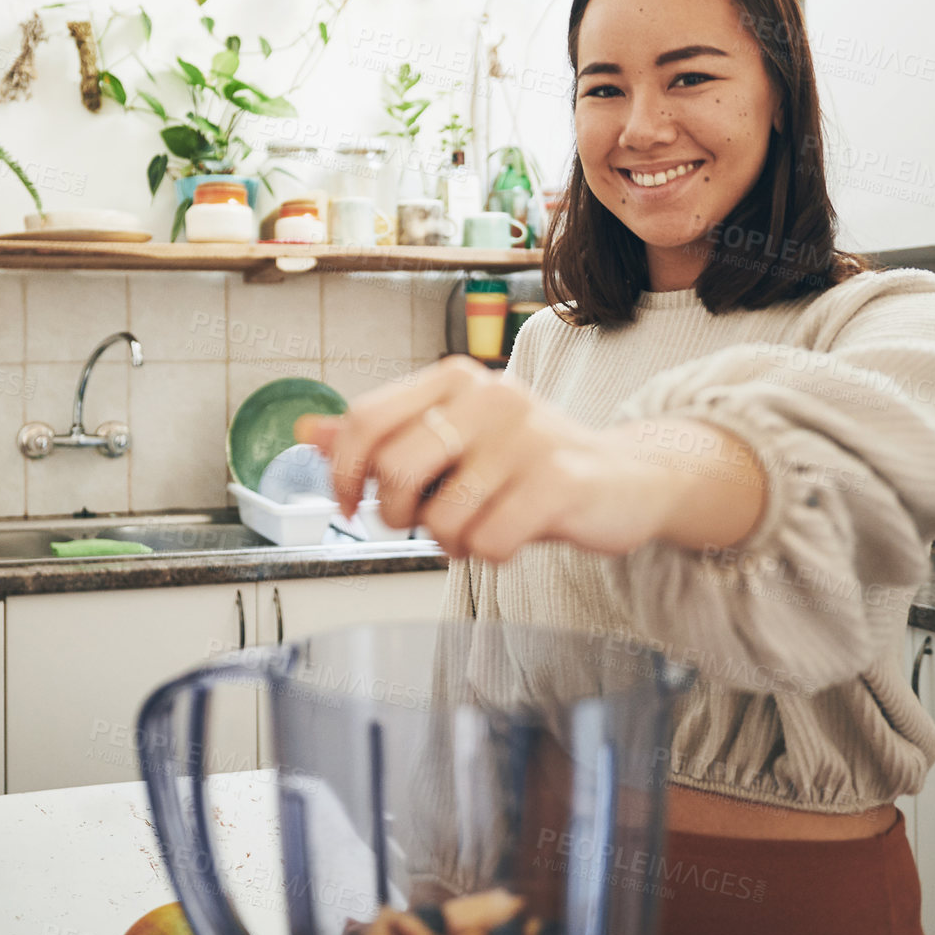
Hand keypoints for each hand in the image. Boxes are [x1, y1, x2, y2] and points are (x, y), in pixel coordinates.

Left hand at [293, 357, 688, 562]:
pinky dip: (489, 554)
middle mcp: (490, 396)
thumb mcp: (452, 442)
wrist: (627, 478)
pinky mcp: (559, 480)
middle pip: (394, 470)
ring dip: (448, 541)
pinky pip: (487, 542)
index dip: (342, 473)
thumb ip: (382, 437)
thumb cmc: (528, 464)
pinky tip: (512, 535)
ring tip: (477, 527)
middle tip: (422, 523)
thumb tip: (308, 432)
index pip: (366, 419)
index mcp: (455, 380)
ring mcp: (527, 436)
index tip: (347, 506)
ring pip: (441, 517)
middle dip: (395, 515)